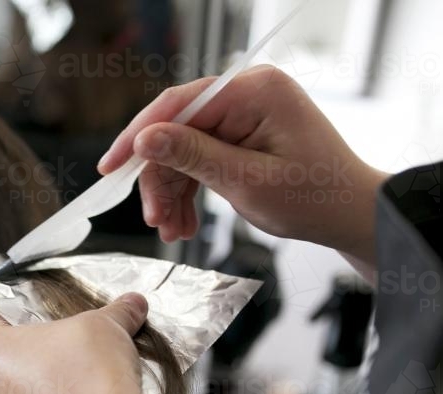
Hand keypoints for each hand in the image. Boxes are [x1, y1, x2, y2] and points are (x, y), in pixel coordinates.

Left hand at [0, 293, 149, 393]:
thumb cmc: (88, 369)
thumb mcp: (105, 324)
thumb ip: (116, 312)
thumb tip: (133, 305)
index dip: (26, 317)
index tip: (51, 320)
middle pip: (8, 363)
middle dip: (37, 356)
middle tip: (69, 350)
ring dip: (45, 391)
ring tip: (80, 383)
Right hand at [98, 65, 387, 266]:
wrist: (352, 216)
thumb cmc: (315, 198)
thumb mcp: (247, 181)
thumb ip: (192, 156)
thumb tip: (145, 138)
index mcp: (254, 91)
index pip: (178, 105)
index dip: (139, 137)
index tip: (111, 168)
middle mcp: (247, 94)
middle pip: (177, 132)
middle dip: (162, 180)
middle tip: (154, 220)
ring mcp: (245, 114)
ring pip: (184, 151)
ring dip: (173, 193)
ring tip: (173, 231)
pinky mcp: (242, 135)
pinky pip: (200, 159)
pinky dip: (189, 192)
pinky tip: (184, 223)